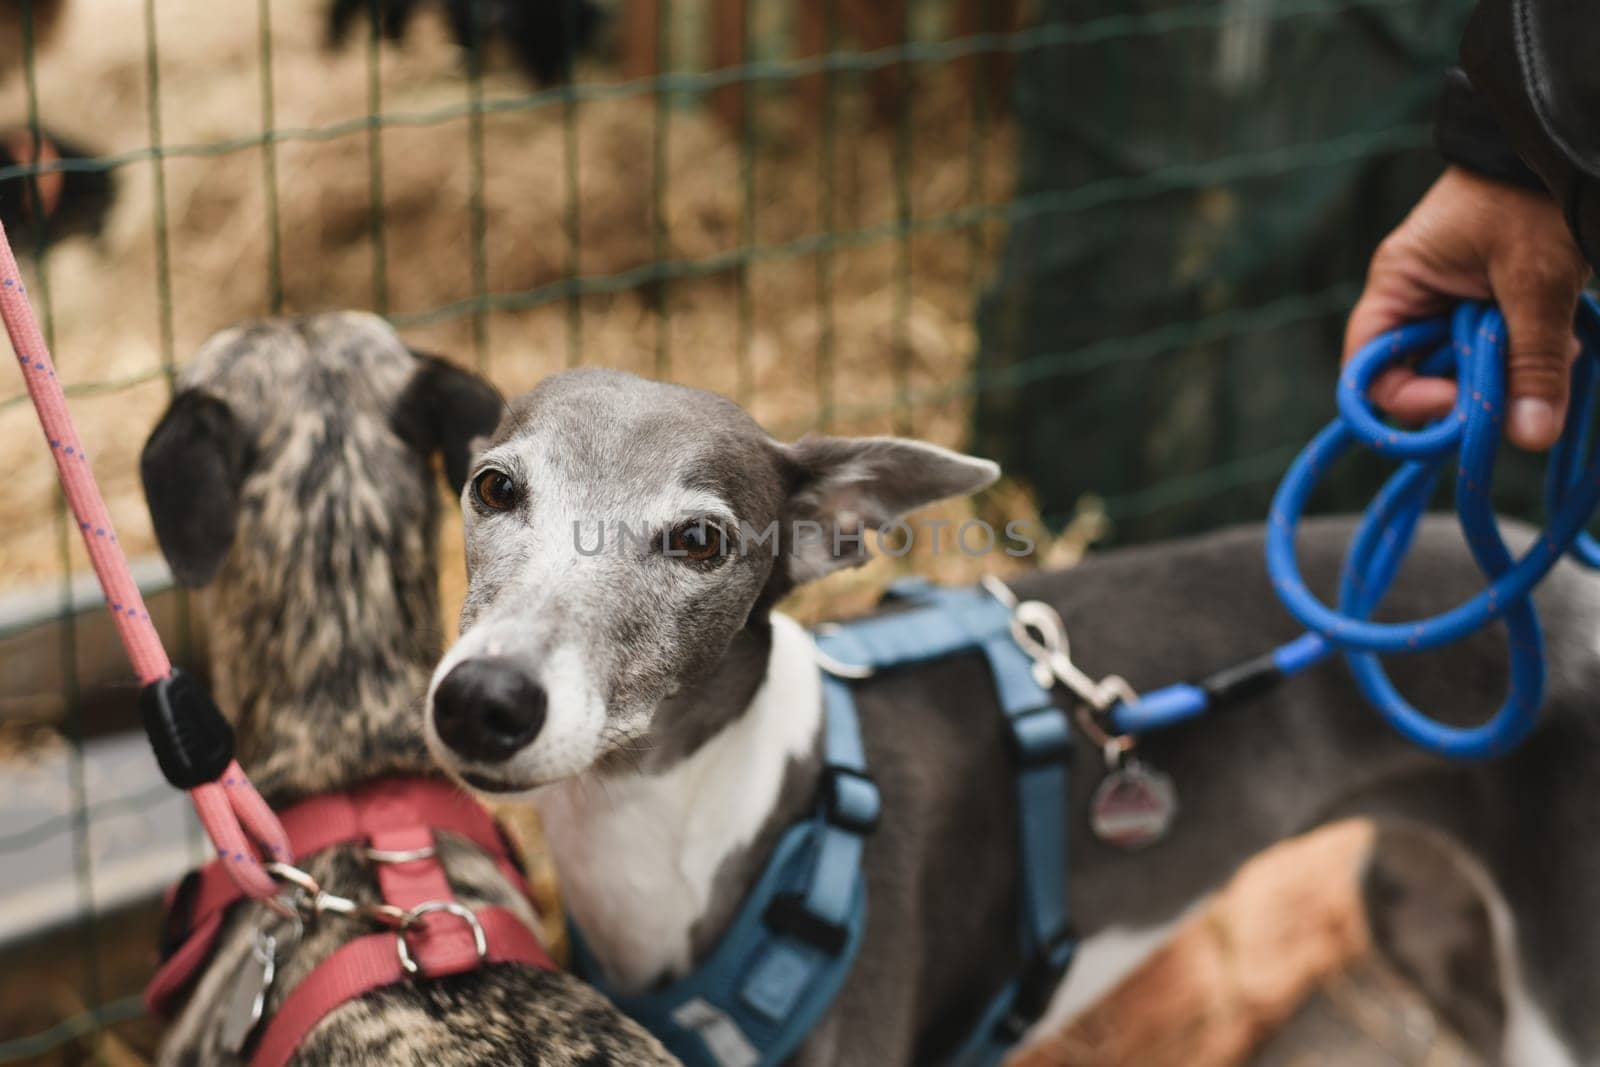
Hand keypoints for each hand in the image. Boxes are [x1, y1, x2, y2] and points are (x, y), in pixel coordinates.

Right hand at [1343, 166, 1590, 449]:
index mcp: (1399, 285)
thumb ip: (1532, 359)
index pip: (1368, 370)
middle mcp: (1415, 298)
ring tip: (1560, 349)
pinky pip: (1496, 350)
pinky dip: (1528, 356)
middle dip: (1475, 388)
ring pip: (1466, 367)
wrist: (1563, 137)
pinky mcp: (1486, 303)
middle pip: (1422, 377)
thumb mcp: (1536, 280)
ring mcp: (1451, 301)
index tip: (1464, 405)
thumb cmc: (1532, 196)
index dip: (1408, 401)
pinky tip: (1564, 340)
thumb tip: (1531, 437)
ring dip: (1511, 372)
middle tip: (1530, 383)